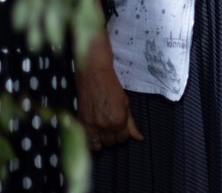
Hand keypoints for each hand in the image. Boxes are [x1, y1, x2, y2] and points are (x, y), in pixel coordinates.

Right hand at [75, 32, 143, 150]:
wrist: (94, 75)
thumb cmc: (112, 87)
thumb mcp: (126, 104)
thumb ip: (132, 124)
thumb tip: (139, 139)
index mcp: (119, 121)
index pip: (123, 139)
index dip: (123, 132)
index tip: (120, 125)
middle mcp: (105, 126)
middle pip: (112, 143)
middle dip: (113, 136)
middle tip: (111, 125)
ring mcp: (92, 126)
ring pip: (99, 145)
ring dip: (102, 139)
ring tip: (103, 130)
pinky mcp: (81, 123)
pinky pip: (87, 142)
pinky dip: (91, 140)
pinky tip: (94, 132)